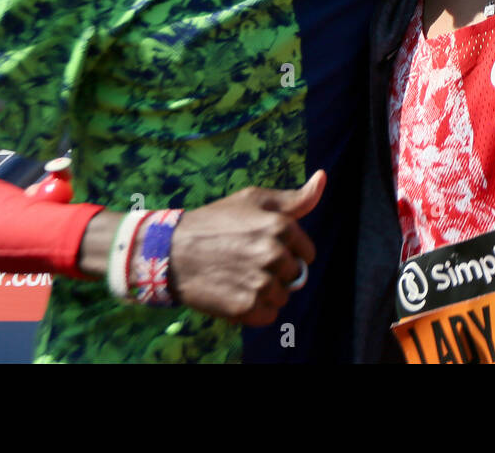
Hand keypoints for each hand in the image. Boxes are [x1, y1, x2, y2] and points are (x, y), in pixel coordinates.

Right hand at [167, 171, 325, 325]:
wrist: (171, 251)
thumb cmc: (215, 222)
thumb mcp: (253, 199)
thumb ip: (295, 198)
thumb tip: (323, 178)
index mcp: (281, 226)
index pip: (307, 253)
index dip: (288, 253)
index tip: (262, 247)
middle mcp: (274, 254)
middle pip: (295, 276)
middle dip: (277, 272)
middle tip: (247, 262)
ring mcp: (260, 282)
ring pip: (281, 297)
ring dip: (266, 292)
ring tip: (238, 276)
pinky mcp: (245, 307)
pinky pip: (267, 315)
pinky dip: (254, 310)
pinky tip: (234, 292)